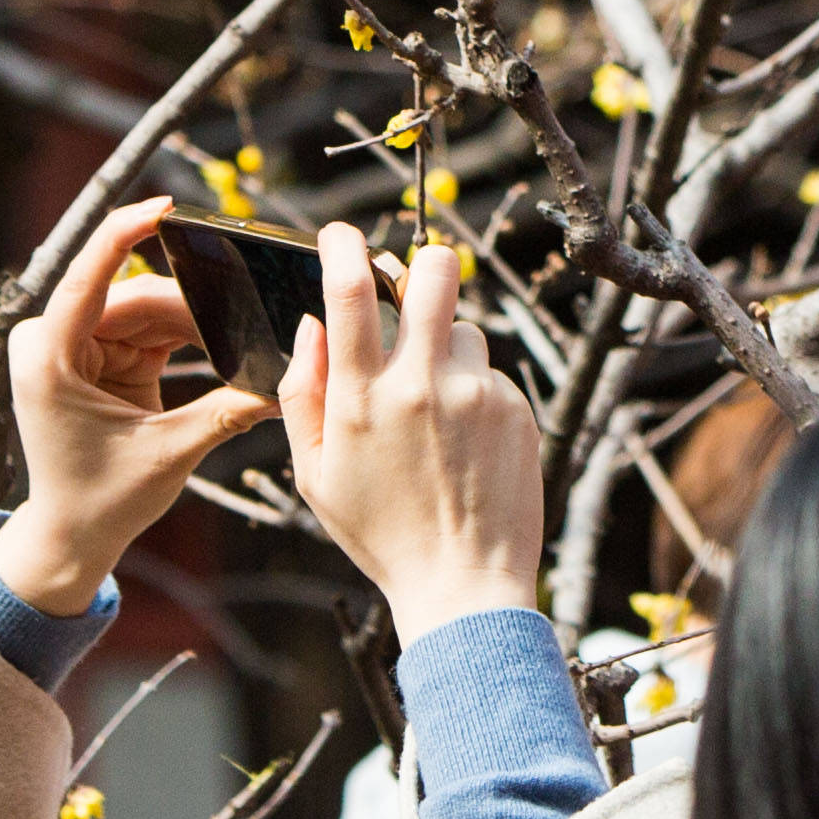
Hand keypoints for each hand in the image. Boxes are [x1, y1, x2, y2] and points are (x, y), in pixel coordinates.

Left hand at [0, 201, 278, 617]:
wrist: (71, 536)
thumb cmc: (102, 501)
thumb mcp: (169, 454)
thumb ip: (225, 411)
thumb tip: (286, 383)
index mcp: (50, 360)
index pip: (88, 277)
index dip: (126, 234)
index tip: (166, 207)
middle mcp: (50, 342)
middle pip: (133, 298)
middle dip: (193, 307)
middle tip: (250, 315)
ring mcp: (69, 346)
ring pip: (145, 310)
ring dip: (193, 324)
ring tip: (240, 340)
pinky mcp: (93, 355)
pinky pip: (145, 329)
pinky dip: (183, 337)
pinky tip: (220, 344)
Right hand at [285, 225, 545, 644]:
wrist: (464, 585)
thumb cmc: (381, 533)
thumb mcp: (316, 473)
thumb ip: (303, 393)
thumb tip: (312, 324)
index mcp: (362, 399)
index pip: (351, 290)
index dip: (343, 243)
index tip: (340, 233)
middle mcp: (422, 384)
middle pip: (435, 271)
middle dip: (423, 262)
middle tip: (414, 282)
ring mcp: (475, 394)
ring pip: (462, 327)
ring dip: (445, 347)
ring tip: (435, 409)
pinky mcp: (515, 408)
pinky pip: (489, 374)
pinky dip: (473, 393)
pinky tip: (465, 444)